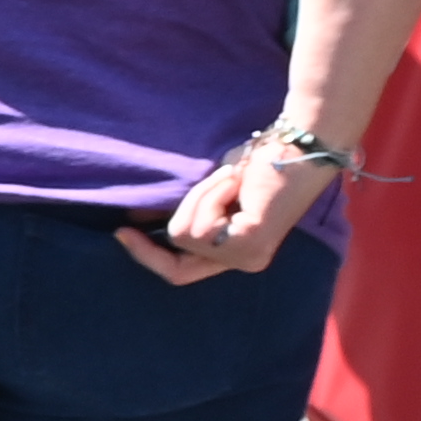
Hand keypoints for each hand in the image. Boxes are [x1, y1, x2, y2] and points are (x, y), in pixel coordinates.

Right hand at [121, 142, 338, 285]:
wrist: (297, 148)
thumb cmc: (258, 163)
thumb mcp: (210, 190)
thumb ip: (184, 209)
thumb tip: (138, 217)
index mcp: (238, 253)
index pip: (183, 271)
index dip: (149, 257)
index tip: (123, 234)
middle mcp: (244, 263)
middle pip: (177, 268)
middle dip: (151, 247)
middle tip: (128, 228)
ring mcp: (247, 258)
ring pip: (185, 233)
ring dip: (199, 197)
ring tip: (229, 178)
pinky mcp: (248, 244)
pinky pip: (203, 224)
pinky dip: (211, 194)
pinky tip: (235, 181)